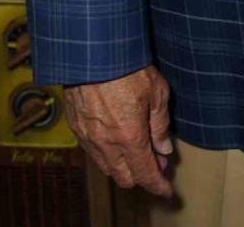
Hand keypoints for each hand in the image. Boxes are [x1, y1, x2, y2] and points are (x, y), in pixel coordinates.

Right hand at [63, 65, 173, 196]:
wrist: (93, 52)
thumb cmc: (128, 67)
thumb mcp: (156, 92)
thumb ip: (160, 125)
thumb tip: (164, 149)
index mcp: (129, 137)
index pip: (145, 173)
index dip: (157, 185)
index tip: (166, 191)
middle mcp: (106, 144)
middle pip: (124, 177)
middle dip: (142, 176)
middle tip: (157, 163)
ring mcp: (88, 138)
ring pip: (107, 168)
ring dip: (124, 166)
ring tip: (139, 150)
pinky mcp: (77, 128)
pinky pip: (93, 153)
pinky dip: (108, 155)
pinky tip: (117, 141)